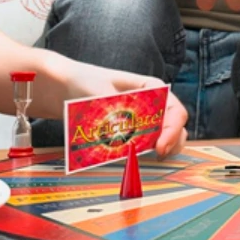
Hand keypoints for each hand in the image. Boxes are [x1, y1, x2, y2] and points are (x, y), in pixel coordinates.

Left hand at [63, 65, 189, 155]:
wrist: (64, 87)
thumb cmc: (83, 81)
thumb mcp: (97, 91)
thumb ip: (111, 109)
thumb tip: (121, 131)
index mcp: (151, 87)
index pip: (174, 110)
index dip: (172, 129)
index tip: (159, 147)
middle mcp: (151, 103)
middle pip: (175, 126)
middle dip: (172, 142)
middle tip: (158, 155)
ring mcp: (142, 118)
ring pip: (163, 137)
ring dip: (161, 149)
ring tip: (148, 158)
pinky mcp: (129, 132)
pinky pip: (143, 145)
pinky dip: (143, 154)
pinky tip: (132, 158)